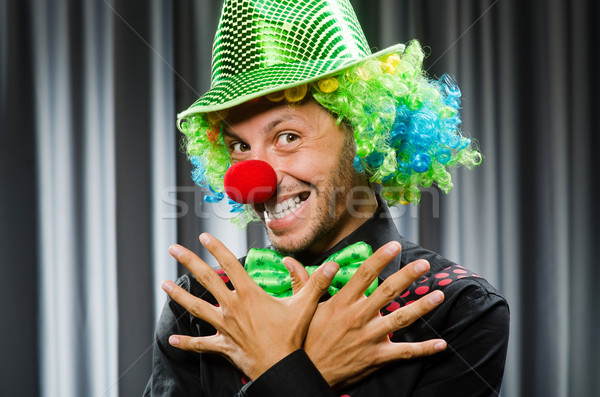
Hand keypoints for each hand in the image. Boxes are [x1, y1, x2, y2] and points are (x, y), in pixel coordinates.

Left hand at [162, 233, 338, 379]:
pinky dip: (187, 343)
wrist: (280, 367)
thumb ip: (316, 282)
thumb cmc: (291, 338)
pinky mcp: (223, 345)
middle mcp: (232, 307)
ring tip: (163, 284)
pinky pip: (202, 344)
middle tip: (174, 248)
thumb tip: (334, 264)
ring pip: (195, 308)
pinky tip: (172, 341)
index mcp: (249, 294)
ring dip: (179, 296)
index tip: (204, 236)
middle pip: (206, 280)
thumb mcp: (305, 306)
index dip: (216, 248)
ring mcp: (224, 326)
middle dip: (189, 261)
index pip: (229, 265)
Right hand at [286, 241, 445, 388]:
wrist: (305, 373)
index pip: (364, 274)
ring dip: (422, 306)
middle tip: (423, 264)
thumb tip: (289, 260)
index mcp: (342, 302)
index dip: (380, 258)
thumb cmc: (303, 339)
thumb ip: (303, 282)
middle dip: (408, 275)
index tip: (394, 246)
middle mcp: (358, 317)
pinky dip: (424, 349)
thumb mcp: (300, 309)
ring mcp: (369, 337)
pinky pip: (405, 352)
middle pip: (388, 291)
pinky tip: (440, 344)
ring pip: (401, 318)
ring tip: (439, 295)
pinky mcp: (376, 357)